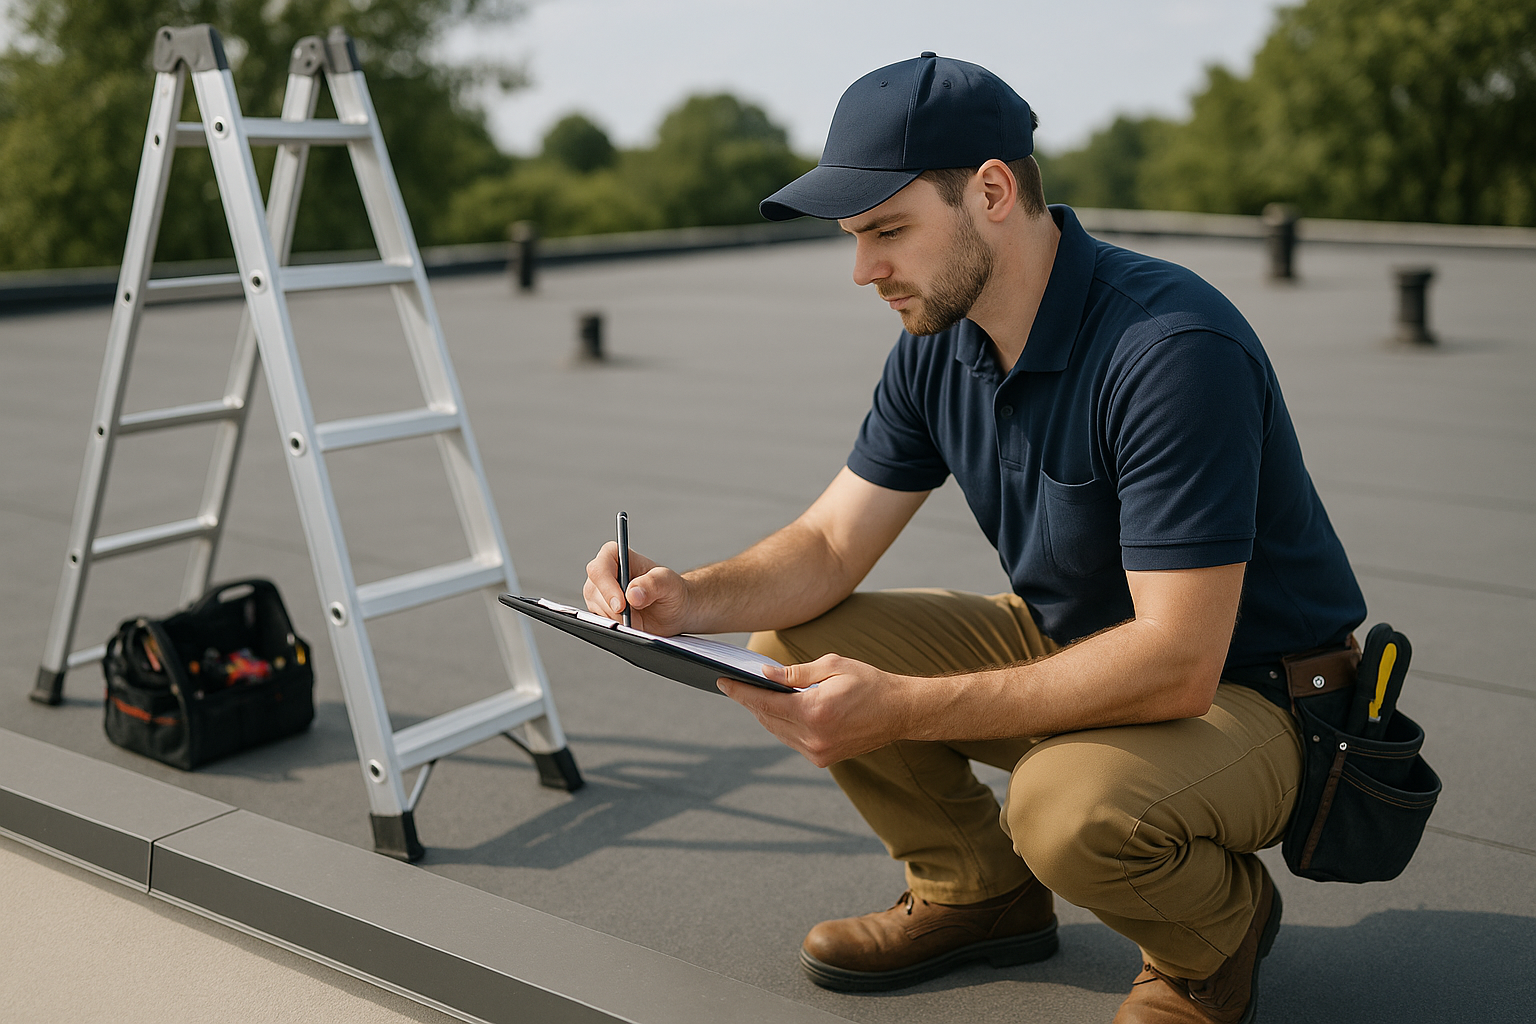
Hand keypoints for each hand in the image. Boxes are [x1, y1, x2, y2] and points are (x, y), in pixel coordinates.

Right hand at [583, 542, 691, 635]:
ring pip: (596, 610)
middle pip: (594, 593)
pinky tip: (632, 626)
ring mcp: (600, 593)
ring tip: (638, 619)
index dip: (607, 587)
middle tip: (636, 618)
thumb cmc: (673, 591)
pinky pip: (599, 624)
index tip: (622, 605)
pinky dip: (615, 628)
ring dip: (617, 620)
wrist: (676, 611)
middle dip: (615, 610)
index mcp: (618, 556)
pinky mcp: (600, 612)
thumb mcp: (670, 584)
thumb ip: (653, 584)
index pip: (599, 568)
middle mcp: (605, 573)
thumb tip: (632, 593)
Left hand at [717, 655, 917, 767]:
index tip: (721, 682)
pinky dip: (782, 725)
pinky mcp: (823, 759)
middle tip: (735, 684)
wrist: (901, 711)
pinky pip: (792, 740)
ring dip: (765, 714)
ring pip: (777, 732)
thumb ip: (794, 672)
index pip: (764, 703)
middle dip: (750, 701)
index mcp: (814, 712)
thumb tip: (764, 674)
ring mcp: (818, 752)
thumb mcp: (833, 666)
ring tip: (754, 694)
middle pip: (767, 718)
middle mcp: (813, 737)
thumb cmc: (869, 682)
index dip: (740, 692)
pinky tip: (779, 710)